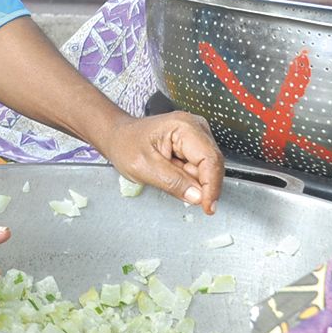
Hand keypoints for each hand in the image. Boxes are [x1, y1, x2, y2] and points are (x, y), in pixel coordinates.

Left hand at [93, 111, 224, 213]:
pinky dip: (189, 177)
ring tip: (167, 173)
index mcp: (184, 126)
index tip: (207, 206)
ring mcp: (197, 136)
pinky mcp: (195, 146)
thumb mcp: (144, 168)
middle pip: (212, 164)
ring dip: (191, 180)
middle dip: (199, 184)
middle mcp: (195, 127)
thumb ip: (173, 182)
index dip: (211, 186)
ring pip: (207, 169)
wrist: (119, 138)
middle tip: (178, 190)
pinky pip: (200, 169)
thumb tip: (197, 196)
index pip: (210, 159)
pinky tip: (172, 171)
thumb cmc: (126, 145)